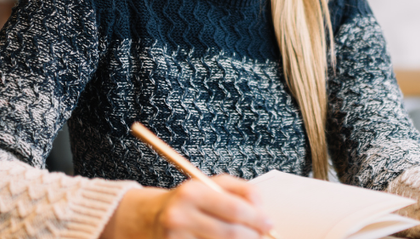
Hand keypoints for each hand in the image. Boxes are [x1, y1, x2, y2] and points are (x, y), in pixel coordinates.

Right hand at [101, 174, 273, 238]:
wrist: (150, 218)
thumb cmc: (189, 200)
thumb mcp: (213, 185)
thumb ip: (242, 190)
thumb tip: (262, 208)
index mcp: (192, 192)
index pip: (235, 209)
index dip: (257, 219)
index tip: (269, 223)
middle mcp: (180, 216)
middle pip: (231, 233)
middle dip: (253, 236)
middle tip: (263, 234)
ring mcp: (176, 238)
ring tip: (247, 237)